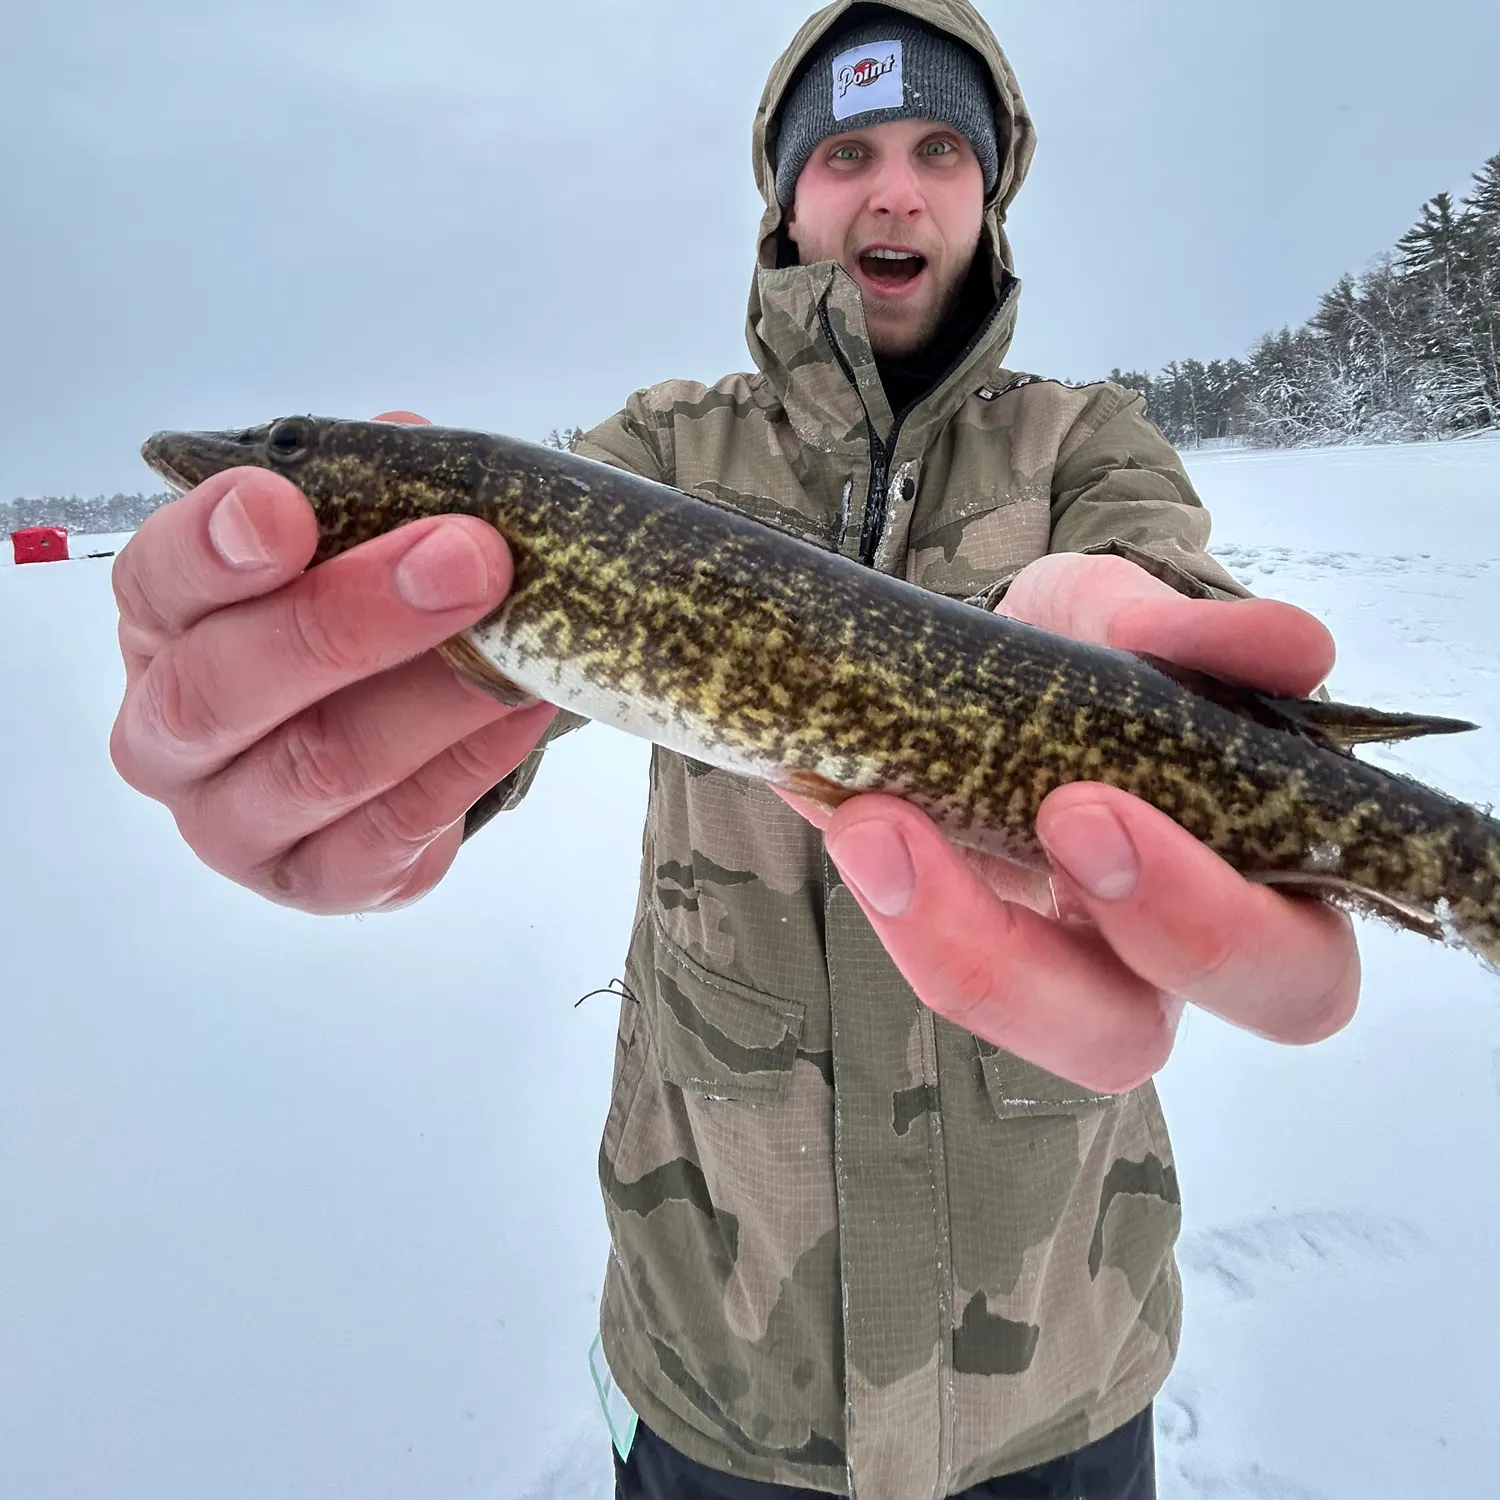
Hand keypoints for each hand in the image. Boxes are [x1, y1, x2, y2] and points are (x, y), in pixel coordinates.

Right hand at [110, 412, 556, 913]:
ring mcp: (234, 823)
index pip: (157, 584)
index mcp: (162, 628)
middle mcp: (168, 734)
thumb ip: (367, 493)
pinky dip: (470, 763)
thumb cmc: (349, 625)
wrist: (381, 744)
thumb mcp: (347, 546)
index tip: (281, 507)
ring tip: (520, 641)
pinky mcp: (320, 881)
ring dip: (435, 695)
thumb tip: (411, 444)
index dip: (213, 547)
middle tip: (468, 559)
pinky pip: (394, 829)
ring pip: (321, 764)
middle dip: (353, 618)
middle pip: (227, 686)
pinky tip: (526, 706)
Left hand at [779, 552, 1361, 1092]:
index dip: (1200, 921)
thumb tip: (1293, 650)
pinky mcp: (951, 942)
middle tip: (1038, 822)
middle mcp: (1146, 961)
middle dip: (1045, 954)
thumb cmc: (1094, 654)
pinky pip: (924, 959)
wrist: (983, 656)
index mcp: (1252, 893)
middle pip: (1130, 1040)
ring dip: (943, 936)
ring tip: (871, 822)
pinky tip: (840, 804)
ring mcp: (1041, 964)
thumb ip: (1206, 636)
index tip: (1090, 809)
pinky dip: (884, 889)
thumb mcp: (1134, 619)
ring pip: (1011, 1024)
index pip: (1284, 972)